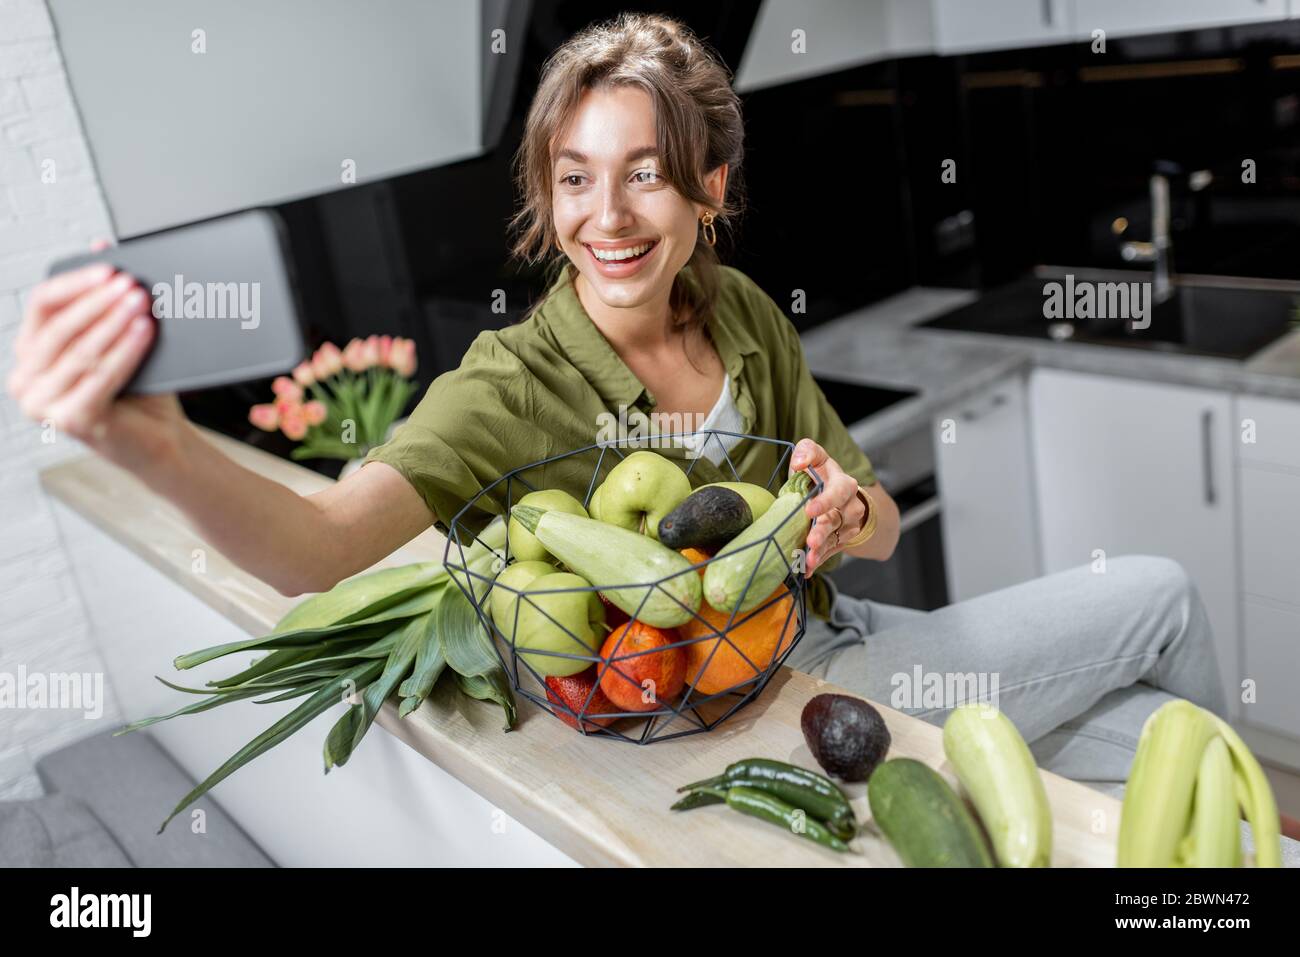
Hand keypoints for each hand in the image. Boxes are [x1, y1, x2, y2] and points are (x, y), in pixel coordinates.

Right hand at [6, 239, 186, 470]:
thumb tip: (102, 244)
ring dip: (113, 323)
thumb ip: (105, 297)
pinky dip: (125, 351)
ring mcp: (42, 403)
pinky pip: (100, 377)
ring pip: (81, 352)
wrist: (159, 441)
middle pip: (60, 328)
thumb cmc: (136, 390)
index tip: (109, 268)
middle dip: (99, 302)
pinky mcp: (69, 421)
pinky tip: (144, 332)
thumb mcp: (118, 338)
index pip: (42, 304)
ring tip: (141, 303)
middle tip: (130, 284)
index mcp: (30, 352)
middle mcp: (26, 378)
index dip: (76, 283)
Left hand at [789, 437, 865, 575]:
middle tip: (811, 542)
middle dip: (823, 532)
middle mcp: (849, 508)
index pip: (837, 493)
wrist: (839, 494)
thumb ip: (807, 451)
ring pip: (835, 540)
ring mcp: (846, 527)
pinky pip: (829, 553)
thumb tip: (799, 462)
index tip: (810, 510)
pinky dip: (818, 561)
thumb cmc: (822, 474)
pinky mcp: (839, 541)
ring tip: (809, 560)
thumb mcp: (817, 457)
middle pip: (837, 521)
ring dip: (821, 551)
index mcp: (844, 485)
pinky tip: (806, 569)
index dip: (825, 502)